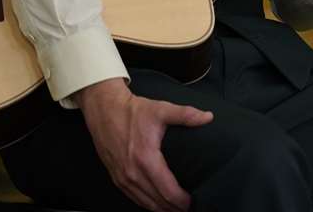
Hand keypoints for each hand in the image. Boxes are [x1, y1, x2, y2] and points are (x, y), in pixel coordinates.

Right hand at [76, 78, 211, 211]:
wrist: (105, 110)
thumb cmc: (132, 111)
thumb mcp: (161, 109)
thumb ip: (186, 115)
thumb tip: (208, 117)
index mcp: (146, 159)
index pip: (168, 190)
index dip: (182, 200)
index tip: (194, 200)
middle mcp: (132, 173)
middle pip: (158, 202)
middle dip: (175, 208)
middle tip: (189, 208)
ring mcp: (122, 178)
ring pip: (145, 203)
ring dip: (162, 209)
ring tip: (177, 209)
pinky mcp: (116, 178)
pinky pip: (134, 198)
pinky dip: (147, 204)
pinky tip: (157, 205)